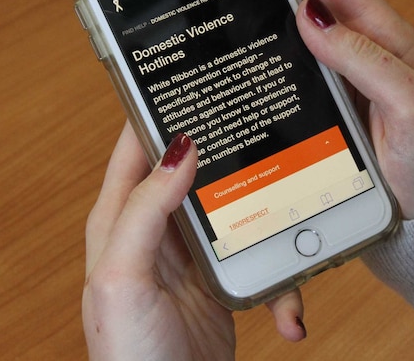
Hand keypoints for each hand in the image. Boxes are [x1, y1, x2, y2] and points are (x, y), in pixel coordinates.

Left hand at [83, 121, 305, 360]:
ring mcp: (191, 254)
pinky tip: (287, 298)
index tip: (192, 79)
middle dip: (226, 150)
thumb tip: (178, 149)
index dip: (159, 111)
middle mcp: (155, 230)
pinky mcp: (221, 278)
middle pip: (193, 170)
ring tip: (293, 209)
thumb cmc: (129, 353)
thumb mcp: (125, 274)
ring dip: (264, 210)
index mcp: (119, 220)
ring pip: (234, 207)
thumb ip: (145, 209)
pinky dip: (277, 272)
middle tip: (261, 125)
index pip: (137, 147)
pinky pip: (255, 256)